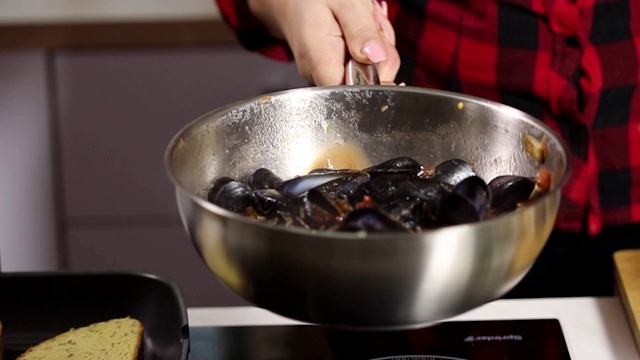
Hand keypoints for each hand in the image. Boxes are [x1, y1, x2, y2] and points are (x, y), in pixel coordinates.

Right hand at [247, 0, 400, 84]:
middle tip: (370, 24)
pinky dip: (366, 47)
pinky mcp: (329, 68)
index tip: (378, 49)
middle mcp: (319, 74)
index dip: (376, 77)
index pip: (354, 92)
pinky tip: (357, 29)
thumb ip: (361, 30)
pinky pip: (359, 66)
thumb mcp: (345, 1)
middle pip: (365, 82)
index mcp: (321, 61)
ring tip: (362, 21)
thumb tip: (377, 58)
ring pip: (367, 73)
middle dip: (380, 55)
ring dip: (375, 47)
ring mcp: (323, 73)